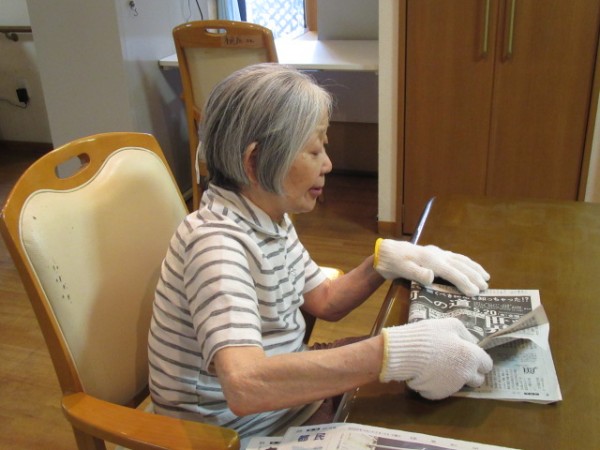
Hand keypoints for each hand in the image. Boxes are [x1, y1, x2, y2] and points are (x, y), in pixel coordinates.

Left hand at [374, 239, 489, 295]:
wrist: (386, 252)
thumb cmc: (393, 263)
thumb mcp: (401, 270)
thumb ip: (416, 273)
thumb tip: (431, 276)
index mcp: (430, 260)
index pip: (452, 273)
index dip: (465, 283)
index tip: (475, 293)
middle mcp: (437, 255)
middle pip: (461, 266)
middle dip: (474, 277)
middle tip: (486, 288)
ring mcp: (437, 252)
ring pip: (461, 260)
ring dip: (474, 268)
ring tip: (486, 277)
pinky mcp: (436, 253)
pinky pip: (456, 257)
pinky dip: (466, 262)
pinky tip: (471, 267)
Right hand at [380, 318, 492, 399]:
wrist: (405, 353)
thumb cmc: (429, 335)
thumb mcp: (450, 324)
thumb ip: (465, 334)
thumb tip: (472, 343)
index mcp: (472, 357)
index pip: (487, 364)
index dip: (479, 360)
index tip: (469, 355)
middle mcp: (466, 375)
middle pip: (477, 380)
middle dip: (470, 373)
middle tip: (456, 363)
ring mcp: (452, 387)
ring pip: (459, 385)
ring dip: (453, 378)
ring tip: (436, 366)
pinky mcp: (437, 394)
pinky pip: (440, 390)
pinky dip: (436, 383)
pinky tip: (426, 373)